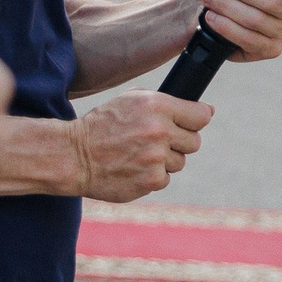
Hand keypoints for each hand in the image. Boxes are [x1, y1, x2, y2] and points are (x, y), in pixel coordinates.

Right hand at [73, 92, 209, 202]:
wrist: (74, 156)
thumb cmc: (102, 124)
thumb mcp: (131, 100)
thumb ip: (167, 102)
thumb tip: (207, 111)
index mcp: (157, 105)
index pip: (201, 115)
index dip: (196, 119)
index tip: (190, 122)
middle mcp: (160, 130)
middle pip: (194, 141)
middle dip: (179, 141)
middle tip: (155, 140)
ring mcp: (156, 158)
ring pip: (180, 161)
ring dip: (164, 160)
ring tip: (138, 154)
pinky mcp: (151, 181)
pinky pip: (165, 178)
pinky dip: (152, 175)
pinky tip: (132, 167)